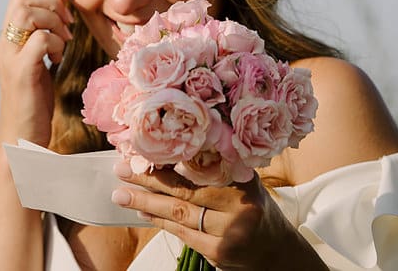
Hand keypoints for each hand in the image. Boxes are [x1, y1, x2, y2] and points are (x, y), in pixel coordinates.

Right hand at [0, 0, 83, 146]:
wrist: (22, 139)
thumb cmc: (35, 98)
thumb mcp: (45, 56)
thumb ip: (53, 26)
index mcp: (9, 38)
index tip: (68, 16)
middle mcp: (5, 44)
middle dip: (52, 4)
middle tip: (67, 27)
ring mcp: (10, 58)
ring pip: (27, 14)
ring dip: (54, 23)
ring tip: (64, 43)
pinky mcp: (21, 73)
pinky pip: (38, 40)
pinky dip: (55, 44)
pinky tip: (58, 60)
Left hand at [111, 161, 301, 270]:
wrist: (276, 251)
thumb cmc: (253, 208)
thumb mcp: (245, 181)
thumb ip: (217, 165)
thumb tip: (171, 149)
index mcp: (243, 179)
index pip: (202, 164)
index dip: (171, 156)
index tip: (146, 145)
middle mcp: (238, 205)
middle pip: (184, 190)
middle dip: (148, 179)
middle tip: (122, 170)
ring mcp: (228, 231)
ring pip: (178, 214)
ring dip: (146, 203)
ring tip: (121, 194)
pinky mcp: (218, 252)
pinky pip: (182, 233)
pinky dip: (160, 222)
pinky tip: (143, 213)